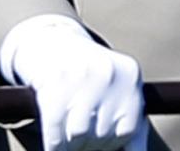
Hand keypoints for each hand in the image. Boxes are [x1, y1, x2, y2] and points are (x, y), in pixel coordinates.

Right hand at [11, 28, 144, 150]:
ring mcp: (81, 75)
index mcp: (130, 75)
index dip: (112, 143)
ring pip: (78, 135)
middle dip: (91, 143)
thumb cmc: (87, 75)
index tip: (100, 142)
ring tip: (69, 140)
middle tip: (81, 137)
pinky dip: (53, 145)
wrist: (49, 40)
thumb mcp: (115, 89)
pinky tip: (54, 146)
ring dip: (71, 146)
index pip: (128, 131)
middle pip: (103, 134)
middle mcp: (108, 73)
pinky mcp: (54, 83)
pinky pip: (55, 130)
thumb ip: (130, 121)